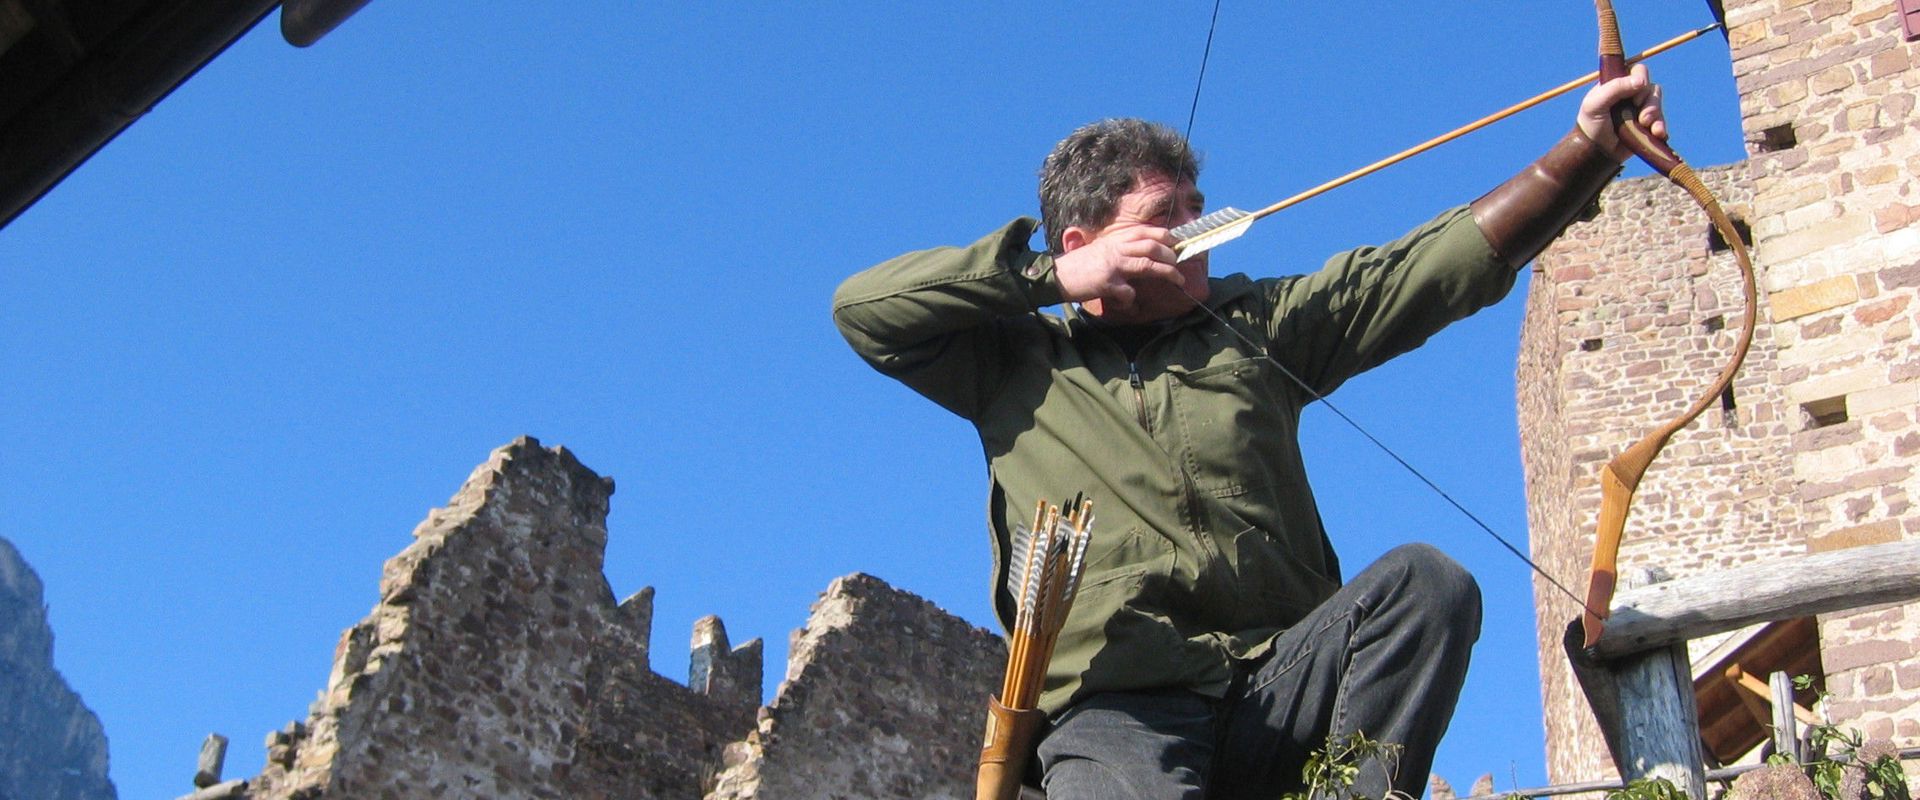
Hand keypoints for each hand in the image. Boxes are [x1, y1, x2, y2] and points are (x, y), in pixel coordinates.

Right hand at [1052, 224, 1184, 312]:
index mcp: (1114, 240)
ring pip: (1148, 266)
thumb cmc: (1078, 266)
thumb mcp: (1099, 250)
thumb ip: (1118, 250)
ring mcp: (1113, 266)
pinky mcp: (1107, 283)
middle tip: (1179, 262)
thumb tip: (1140, 254)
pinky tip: (1129, 305)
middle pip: (1152, 247)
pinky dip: (1132, 301)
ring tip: (1179, 280)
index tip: (1176, 242)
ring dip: (1168, 272)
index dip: (1163, 236)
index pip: (1144, 231)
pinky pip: (1128, 293)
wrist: (1054, 276)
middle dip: (1171, 254)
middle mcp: (1116, 249)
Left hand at [1577, 63, 1665, 160]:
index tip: (1633, 98)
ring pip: (1657, 102)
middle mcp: (1630, 94)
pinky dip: (1660, 125)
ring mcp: (1640, 108)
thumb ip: (1614, 88)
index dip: (1640, 80)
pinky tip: (1657, 133)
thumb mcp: (1595, 104)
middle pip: (1651, 87)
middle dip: (1649, 101)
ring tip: (1645, 125)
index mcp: (1617, 84)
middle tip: (1641, 116)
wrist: (1597, 152)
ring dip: (1655, 113)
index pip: (1637, 70)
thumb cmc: (1591, 125)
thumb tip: (1641, 81)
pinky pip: (1661, 119)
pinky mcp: (1647, 124)